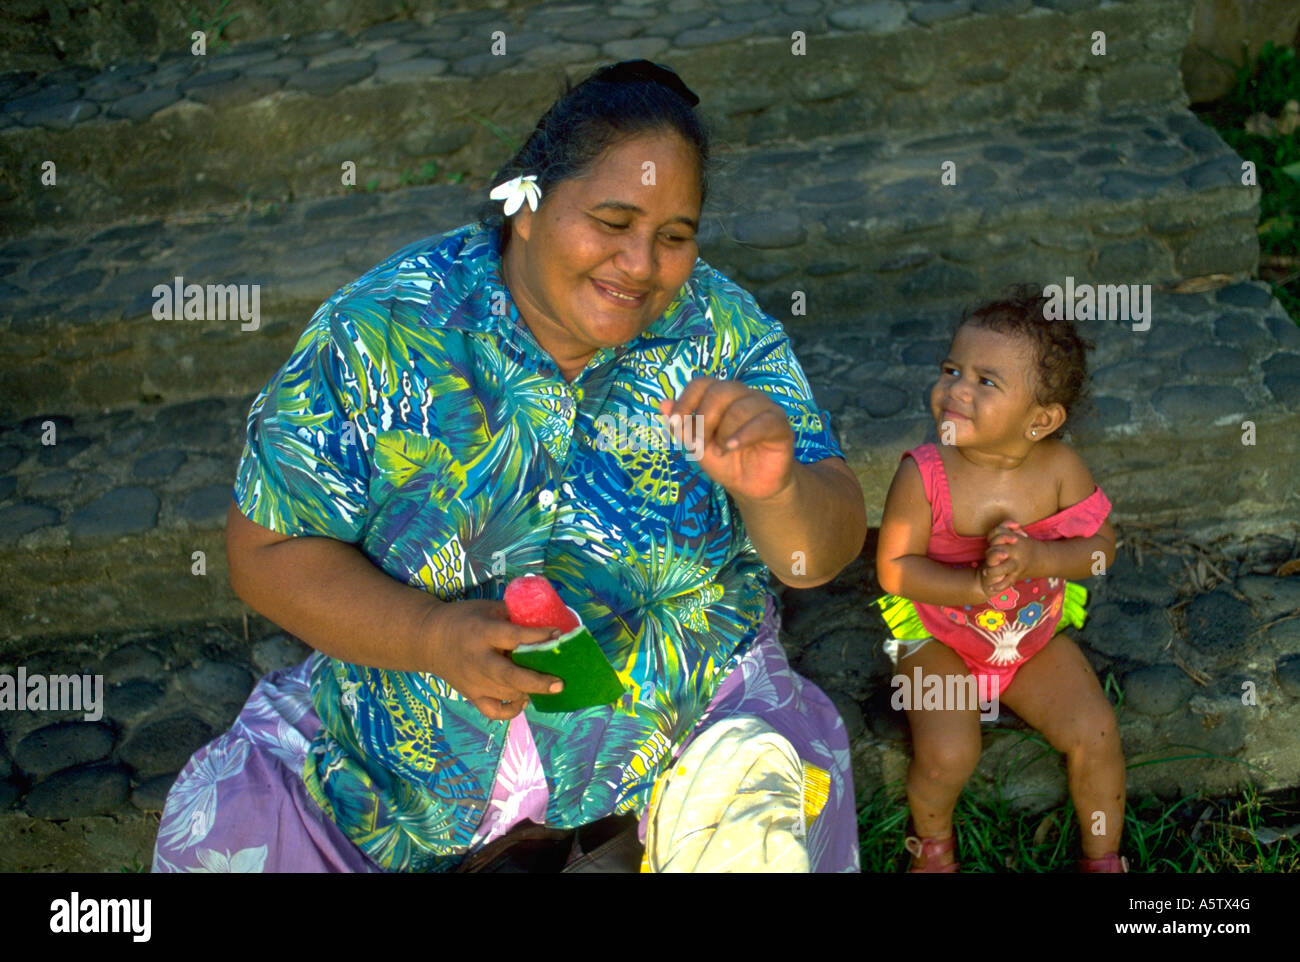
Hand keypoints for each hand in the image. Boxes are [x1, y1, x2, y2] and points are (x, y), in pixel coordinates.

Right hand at [417, 599, 564, 721]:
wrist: (428, 639)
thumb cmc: (463, 619)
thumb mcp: (487, 608)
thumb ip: (512, 615)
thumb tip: (545, 620)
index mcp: (483, 633)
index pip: (514, 637)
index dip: (538, 636)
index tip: (557, 635)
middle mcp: (478, 660)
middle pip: (510, 676)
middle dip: (538, 681)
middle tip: (559, 683)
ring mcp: (474, 681)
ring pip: (506, 694)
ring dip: (528, 690)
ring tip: (543, 683)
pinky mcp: (471, 695)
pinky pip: (493, 711)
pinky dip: (511, 710)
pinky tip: (523, 699)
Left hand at [658, 377, 795, 501]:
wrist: (751, 487)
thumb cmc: (725, 462)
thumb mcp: (697, 446)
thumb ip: (682, 426)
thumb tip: (662, 403)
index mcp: (722, 395)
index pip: (702, 383)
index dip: (685, 401)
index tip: (674, 423)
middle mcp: (743, 395)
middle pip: (720, 392)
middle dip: (704, 419)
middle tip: (699, 444)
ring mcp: (764, 407)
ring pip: (739, 408)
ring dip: (723, 433)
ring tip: (721, 452)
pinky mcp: (780, 425)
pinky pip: (762, 422)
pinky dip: (743, 435)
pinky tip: (732, 447)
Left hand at [980, 522, 1039, 593]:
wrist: (1043, 560)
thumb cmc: (1024, 545)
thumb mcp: (1017, 534)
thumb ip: (1007, 527)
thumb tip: (1013, 524)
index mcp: (1016, 541)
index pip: (999, 536)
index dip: (994, 537)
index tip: (991, 541)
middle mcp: (1017, 553)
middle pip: (1001, 551)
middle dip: (993, 553)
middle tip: (988, 555)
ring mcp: (1017, 565)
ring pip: (1005, 567)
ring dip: (995, 569)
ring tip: (986, 571)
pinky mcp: (1016, 576)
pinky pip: (1008, 582)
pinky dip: (999, 585)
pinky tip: (990, 587)